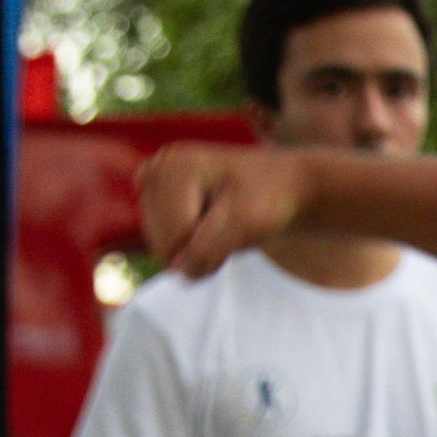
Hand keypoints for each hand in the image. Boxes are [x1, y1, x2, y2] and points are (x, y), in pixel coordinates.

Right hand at [135, 141, 313, 277]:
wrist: (283, 188)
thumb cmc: (268, 198)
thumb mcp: (244, 222)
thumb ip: (207, 248)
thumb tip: (176, 270)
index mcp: (172, 166)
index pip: (177, 235)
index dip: (210, 244)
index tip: (238, 221)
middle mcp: (155, 171)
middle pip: (165, 244)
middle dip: (201, 247)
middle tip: (231, 224)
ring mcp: (153, 188)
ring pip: (164, 250)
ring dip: (198, 248)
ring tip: (222, 222)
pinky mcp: (157, 204)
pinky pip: (167, 249)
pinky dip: (191, 247)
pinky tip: (210, 225)